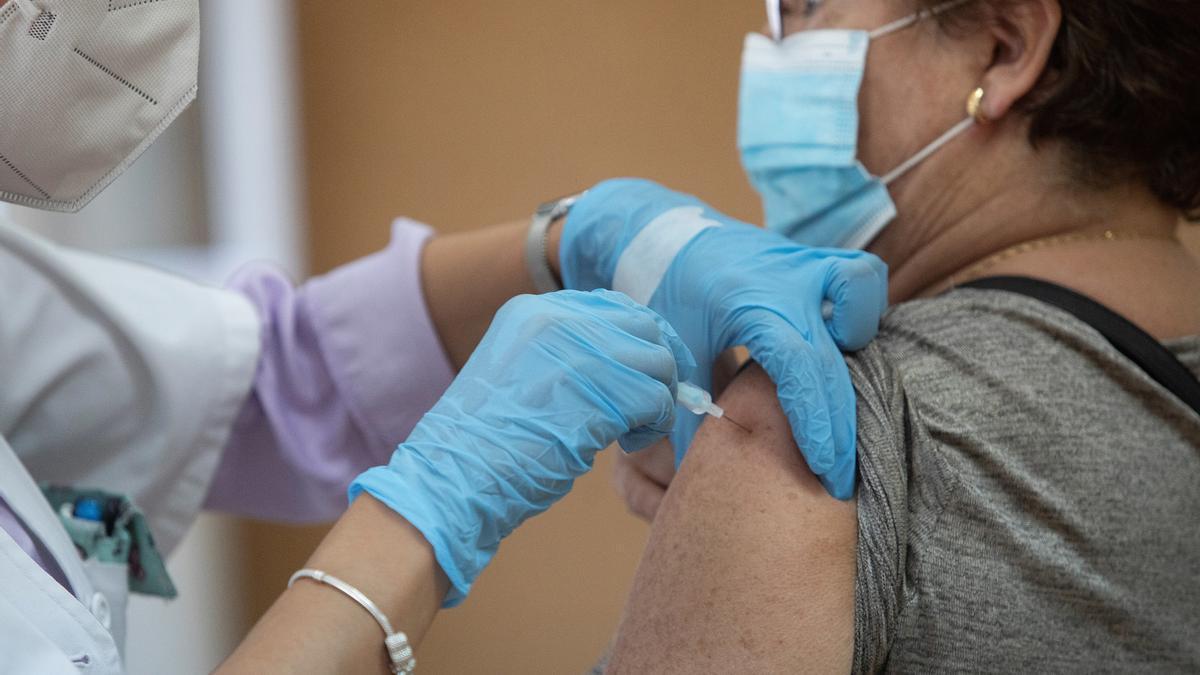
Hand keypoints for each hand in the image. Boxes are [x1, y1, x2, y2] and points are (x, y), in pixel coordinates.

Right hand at [350, 290, 693, 605]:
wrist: (452, 479)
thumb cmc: (482, 447)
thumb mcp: (516, 376)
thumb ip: (563, 357)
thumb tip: (628, 363)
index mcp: (531, 310)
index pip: (612, 307)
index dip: (637, 342)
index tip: (642, 375)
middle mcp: (556, 318)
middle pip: (643, 325)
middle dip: (657, 366)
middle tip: (649, 405)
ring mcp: (579, 351)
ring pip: (657, 361)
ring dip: (658, 399)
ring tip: (634, 431)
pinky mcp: (600, 390)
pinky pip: (657, 399)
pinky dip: (655, 426)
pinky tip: (630, 446)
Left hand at [559, 179, 887, 498]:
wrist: (658, 236)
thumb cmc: (664, 297)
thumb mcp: (674, 356)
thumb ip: (691, 415)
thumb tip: (697, 484)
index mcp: (751, 303)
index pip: (801, 368)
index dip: (818, 424)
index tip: (827, 472)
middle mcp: (787, 277)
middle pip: (835, 354)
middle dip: (842, 421)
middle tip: (841, 477)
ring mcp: (804, 260)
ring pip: (862, 289)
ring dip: (860, 340)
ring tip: (837, 391)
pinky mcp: (813, 258)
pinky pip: (858, 278)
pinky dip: (858, 311)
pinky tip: (836, 348)